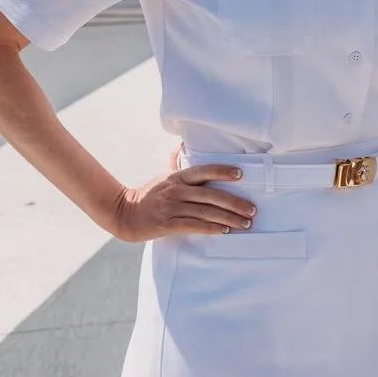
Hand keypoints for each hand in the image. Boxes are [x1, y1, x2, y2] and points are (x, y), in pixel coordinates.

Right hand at [112, 163, 255, 242]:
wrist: (125, 214)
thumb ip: (175, 163)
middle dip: (234, 202)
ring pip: (205, 212)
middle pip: (210, 195)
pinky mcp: (167, 224)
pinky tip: (224, 230)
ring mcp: (171, 207)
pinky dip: (211, 228)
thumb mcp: (162, 176)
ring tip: (245, 224)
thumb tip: (181, 145)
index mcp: (177, 177)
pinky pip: (194, 226)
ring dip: (228, 218)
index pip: (202, 171)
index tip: (240, 174)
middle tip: (252, 209)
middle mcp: (176, 191)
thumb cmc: (148, 194)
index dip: (221, 171)